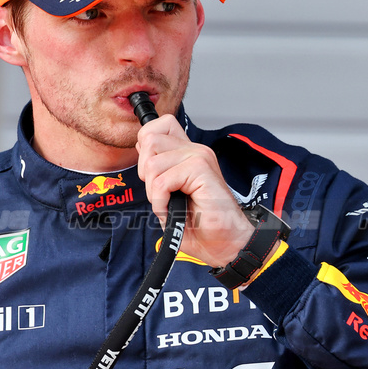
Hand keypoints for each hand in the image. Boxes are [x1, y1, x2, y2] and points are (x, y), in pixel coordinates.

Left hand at [135, 114, 254, 266]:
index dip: (144, 146)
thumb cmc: (200, 224)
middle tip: (161, 194)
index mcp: (188, 153)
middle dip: (145, 172)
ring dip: (154, 191)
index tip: (152, 174)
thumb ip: (158, 174)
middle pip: (149, 140)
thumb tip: (142, 160)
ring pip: (152, 163)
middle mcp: (194, 150)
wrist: (225, 242)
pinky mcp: (201, 169)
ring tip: (169, 204)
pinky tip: (172, 210)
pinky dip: (161, 201)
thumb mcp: (169, 195)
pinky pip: (162, 181)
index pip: (158, 126)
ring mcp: (199, 157)